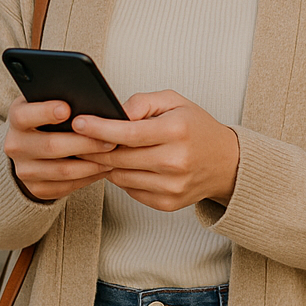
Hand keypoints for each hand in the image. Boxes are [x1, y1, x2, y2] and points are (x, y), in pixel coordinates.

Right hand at [2, 96, 115, 200]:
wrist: (30, 149)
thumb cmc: (47, 119)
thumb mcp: (46, 104)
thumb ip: (61, 100)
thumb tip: (90, 99)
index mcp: (17, 119)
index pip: (24, 115)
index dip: (45, 112)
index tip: (67, 108)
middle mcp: (16, 146)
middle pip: (52, 146)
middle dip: (85, 143)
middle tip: (111, 139)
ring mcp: (24, 170)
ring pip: (63, 170)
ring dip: (92, 164)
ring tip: (114, 155)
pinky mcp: (37, 188)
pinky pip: (67, 186)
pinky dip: (89, 177)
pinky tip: (104, 167)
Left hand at [71, 91, 239, 211]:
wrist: (227, 162)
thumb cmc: (196, 128)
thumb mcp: (174, 102)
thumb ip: (142, 102)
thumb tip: (114, 114)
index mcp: (177, 131)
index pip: (128, 133)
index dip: (99, 128)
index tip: (78, 123)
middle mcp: (176, 161)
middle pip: (119, 158)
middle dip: (94, 148)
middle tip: (79, 139)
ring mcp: (172, 186)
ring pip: (120, 177)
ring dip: (108, 164)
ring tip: (105, 151)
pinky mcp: (168, 203)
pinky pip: (130, 191)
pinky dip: (123, 178)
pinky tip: (127, 166)